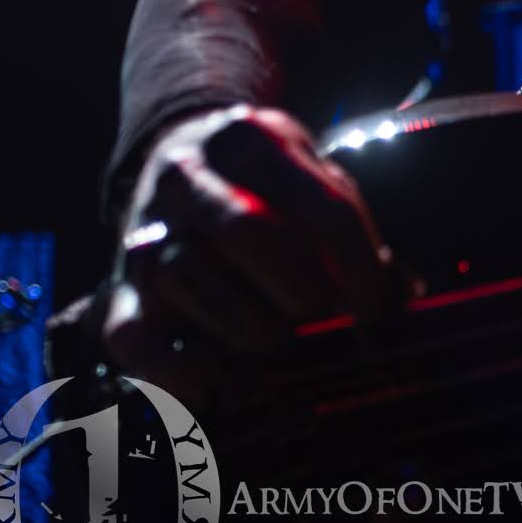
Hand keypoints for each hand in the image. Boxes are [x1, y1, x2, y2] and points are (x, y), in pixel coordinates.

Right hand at [102, 104, 411, 405]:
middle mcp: (188, 176)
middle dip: (300, 290)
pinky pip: (133, 338)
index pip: (321, 206)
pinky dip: (176, 372)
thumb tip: (401, 298)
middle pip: (245, 233)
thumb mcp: (313, 178)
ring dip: (250, 327)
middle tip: (323, 315)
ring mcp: (147, 230)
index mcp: (254, 138)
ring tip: (281, 340)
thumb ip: (351, 230)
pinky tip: (220, 384)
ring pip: (190, 278)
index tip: (376, 306)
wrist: (174, 153)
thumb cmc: (268, 185)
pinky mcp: (120, 287)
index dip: (359, 264)